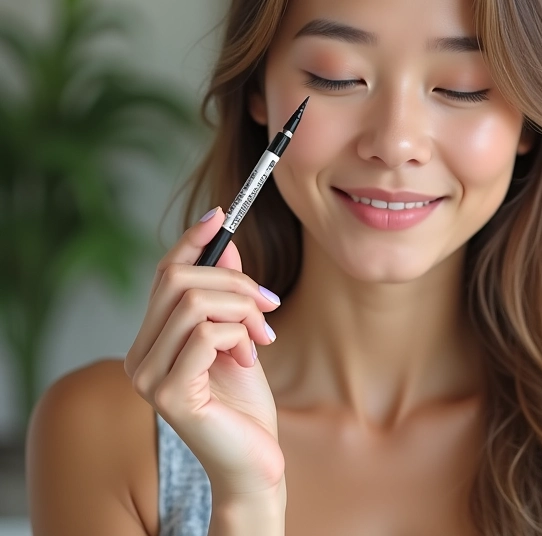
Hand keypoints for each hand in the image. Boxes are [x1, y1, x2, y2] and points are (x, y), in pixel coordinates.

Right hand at [124, 207, 284, 499]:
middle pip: (178, 281)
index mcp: (152, 339)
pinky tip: (249, 355)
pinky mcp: (168, 394)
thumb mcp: (239, 333)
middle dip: (234, 282)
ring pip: (195, 303)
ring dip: (241, 310)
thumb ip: (226, 293)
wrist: (254, 460)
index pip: (164, 275)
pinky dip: (237, 334)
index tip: (221, 215)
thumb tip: (223, 242)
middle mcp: (139, 355)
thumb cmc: (244, 402)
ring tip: (261, 335)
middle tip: (267, 302)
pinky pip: (206, 334)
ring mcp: (147, 376)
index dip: (192, 241)